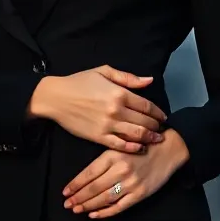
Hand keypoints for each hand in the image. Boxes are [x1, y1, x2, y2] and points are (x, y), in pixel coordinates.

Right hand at [29, 65, 167, 152]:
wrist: (56, 97)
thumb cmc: (79, 82)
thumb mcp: (104, 72)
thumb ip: (128, 78)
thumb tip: (149, 80)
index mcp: (119, 93)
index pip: (147, 106)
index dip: (158, 112)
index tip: (163, 116)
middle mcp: (116, 110)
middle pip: (145, 122)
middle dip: (156, 126)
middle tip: (161, 129)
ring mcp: (108, 125)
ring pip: (136, 135)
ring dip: (149, 138)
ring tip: (156, 140)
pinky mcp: (99, 137)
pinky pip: (121, 145)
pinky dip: (133, 148)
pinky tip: (140, 147)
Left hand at [61, 130, 190, 218]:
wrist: (168, 149)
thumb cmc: (141, 145)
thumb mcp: (120, 145)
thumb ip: (104, 160)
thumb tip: (83, 177)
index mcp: (113, 155)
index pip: (88, 173)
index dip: (75, 184)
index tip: (65, 192)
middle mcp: (120, 170)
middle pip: (94, 187)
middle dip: (78, 197)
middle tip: (67, 204)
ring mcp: (131, 183)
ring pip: (104, 198)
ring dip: (88, 205)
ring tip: (77, 209)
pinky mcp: (140, 194)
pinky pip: (119, 206)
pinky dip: (105, 212)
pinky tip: (94, 214)